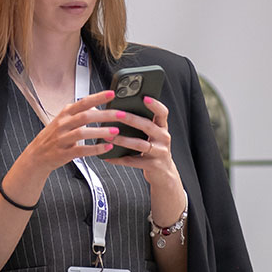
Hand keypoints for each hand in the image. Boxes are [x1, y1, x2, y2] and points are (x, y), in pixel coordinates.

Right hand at [15, 88, 119, 177]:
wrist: (36, 156)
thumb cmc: (53, 137)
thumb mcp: (63, 120)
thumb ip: (78, 113)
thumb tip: (97, 107)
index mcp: (65, 114)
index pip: (83, 102)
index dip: (98, 97)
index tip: (112, 94)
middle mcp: (63, 124)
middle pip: (85, 116)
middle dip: (105, 115)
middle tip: (121, 114)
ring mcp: (62, 139)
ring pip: (83, 133)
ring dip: (101, 132)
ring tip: (115, 131)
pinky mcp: (64, 153)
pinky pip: (82, 150)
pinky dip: (96, 149)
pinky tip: (107, 147)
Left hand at [106, 96, 186, 225]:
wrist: (163, 174)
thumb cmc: (152, 149)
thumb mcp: (151, 135)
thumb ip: (140, 122)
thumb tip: (116, 109)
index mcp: (162, 127)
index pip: (162, 112)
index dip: (155, 104)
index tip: (144, 97)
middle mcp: (163, 138)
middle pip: (148, 126)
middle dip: (132, 119)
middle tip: (117, 114)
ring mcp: (159, 152)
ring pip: (140, 144)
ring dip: (122, 140)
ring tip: (108, 136)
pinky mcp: (153, 165)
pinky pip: (133, 161)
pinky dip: (119, 159)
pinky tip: (107, 156)